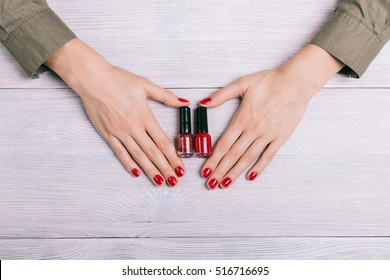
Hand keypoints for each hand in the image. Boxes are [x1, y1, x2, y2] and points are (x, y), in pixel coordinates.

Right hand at [45, 39, 188, 186]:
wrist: (92, 79)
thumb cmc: (118, 80)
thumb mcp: (145, 85)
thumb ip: (166, 96)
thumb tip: (184, 102)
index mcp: (145, 116)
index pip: (163, 142)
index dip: (173, 157)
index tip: (180, 168)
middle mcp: (134, 127)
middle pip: (153, 153)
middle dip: (165, 168)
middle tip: (174, 181)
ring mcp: (120, 133)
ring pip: (138, 156)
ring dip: (150, 170)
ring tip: (160, 182)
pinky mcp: (108, 135)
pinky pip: (120, 153)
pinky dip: (129, 164)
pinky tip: (137, 173)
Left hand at [199, 44, 343, 188]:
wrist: (296, 82)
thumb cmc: (270, 81)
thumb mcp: (242, 83)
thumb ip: (221, 95)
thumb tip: (203, 103)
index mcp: (242, 118)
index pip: (224, 143)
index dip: (213, 159)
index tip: (205, 170)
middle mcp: (253, 130)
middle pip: (233, 155)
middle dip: (220, 171)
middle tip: (211, 184)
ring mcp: (267, 135)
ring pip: (248, 158)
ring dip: (235, 172)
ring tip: (225, 184)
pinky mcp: (280, 137)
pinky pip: (268, 156)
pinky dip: (259, 167)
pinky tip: (250, 176)